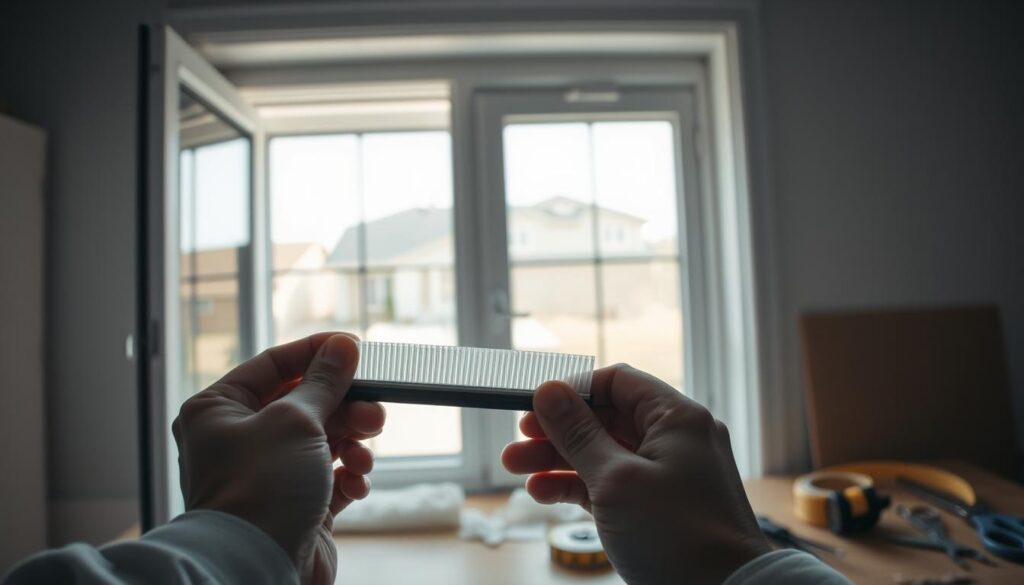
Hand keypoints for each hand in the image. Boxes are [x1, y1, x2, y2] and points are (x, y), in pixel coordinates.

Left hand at [172, 333, 385, 584]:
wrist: (256, 568)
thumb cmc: (261, 490)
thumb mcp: (295, 420)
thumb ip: (324, 382)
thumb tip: (343, 346)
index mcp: (219, 410)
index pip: (273, 365)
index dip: (316, 354)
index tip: (355, 347)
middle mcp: (239, 439)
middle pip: (306, 403)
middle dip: (346, 406)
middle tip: (374, 413)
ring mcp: (268, 474)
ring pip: (324, 439)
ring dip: (352, 443)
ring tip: (364, 456)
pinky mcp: (294, 506)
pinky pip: (330, 477)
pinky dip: (349, 476)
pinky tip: (356, 484)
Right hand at [501, 365, 769, 584]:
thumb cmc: (679, 536)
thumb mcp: (616, 479)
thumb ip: (578, 433)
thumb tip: (548, 391)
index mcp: (676, 418)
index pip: (618, 382)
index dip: (574, 390)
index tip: (536, 405)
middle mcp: (674, 440)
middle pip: (605, 418)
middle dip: (557, 429)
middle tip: (517, 440)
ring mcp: (667, 475)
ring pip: (603, 453)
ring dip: (558, 459)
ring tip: (516, 468)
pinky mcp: (658, 507)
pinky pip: (610, 484)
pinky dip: (578, 486)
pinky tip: (542, 492)